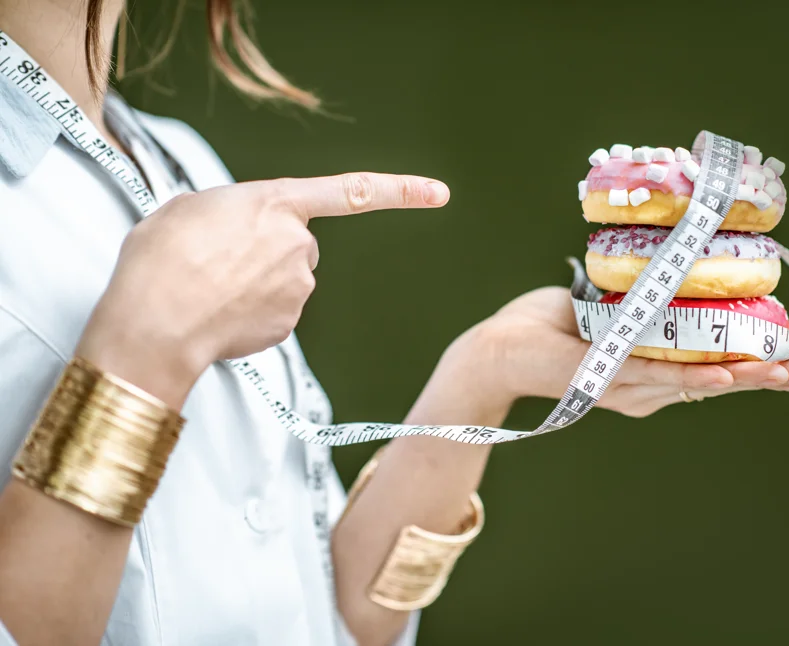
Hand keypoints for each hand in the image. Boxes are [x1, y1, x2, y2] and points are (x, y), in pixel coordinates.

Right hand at [77, 173, 449, 406]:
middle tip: (219, 260)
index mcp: (276, 202)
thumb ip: (230, 211)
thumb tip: (237, 233)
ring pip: (285, 281)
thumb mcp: (188, 208)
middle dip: (268, 251)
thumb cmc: (162, 258)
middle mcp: (299, 244)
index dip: (400, 190)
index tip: (439, 192)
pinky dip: (251, 314)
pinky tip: (219, 313)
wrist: (155, 320)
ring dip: (255, 283)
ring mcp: (298, 289)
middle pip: (297, 246)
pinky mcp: (288, 326)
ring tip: (211, 287)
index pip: (351, 192)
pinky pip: (274, 313)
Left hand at [476, 287, 788, 417]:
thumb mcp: (604, 310)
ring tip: (780, 373)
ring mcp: (624, 386)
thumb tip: (670, 267)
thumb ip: (638, 302)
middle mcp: (641, 387)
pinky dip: (691, 377)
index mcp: (645, 372)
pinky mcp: (604, 378)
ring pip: (692, 382)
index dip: (747, 367)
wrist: (500, 346)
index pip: (706, 371)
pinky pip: (654, 376)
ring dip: (739, 377)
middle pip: (711, 383)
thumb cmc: (549, 325)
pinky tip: (723, 375)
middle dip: (758, 378)